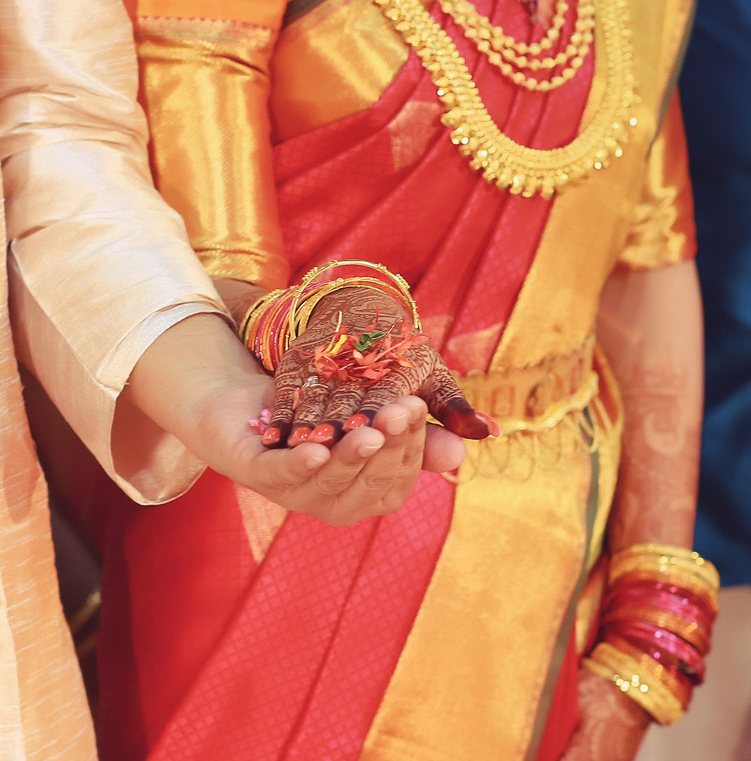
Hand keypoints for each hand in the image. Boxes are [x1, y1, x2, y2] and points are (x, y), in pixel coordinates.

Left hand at [196, 383, 460, 527]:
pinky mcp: (254, 473)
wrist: (238, 402)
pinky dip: (300, 464)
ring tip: (371, 428)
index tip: (417, 405)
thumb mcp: (368, 414)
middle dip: (389, 446)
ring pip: (330, 480)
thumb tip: (468, 445)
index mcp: (364, 494)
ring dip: (352, 454)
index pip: (397, 478)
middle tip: (401, 409)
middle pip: (369, 482)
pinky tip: (316, 449)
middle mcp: (332, 502)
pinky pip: (281, 474)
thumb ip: (414, 432)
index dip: (410, 445)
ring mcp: (292, 493)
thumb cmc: (316, 412)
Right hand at [259, 282, 496, 447]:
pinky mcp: (297, 363)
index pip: (387, 391)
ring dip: (307, 424)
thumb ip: (453, 411)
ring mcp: (325, 360)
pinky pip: (287, 394)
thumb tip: (486, 433)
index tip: (367, 437)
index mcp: (400, 360)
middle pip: (347, 396)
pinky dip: (280, 417)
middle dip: (338, 424)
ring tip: (301, 450)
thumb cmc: (402, 357)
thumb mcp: (433, 378)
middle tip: (328, 450)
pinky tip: (274, 440)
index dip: (377, 415)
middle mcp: (359, 359)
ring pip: (314, 396)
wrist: (357, 310)